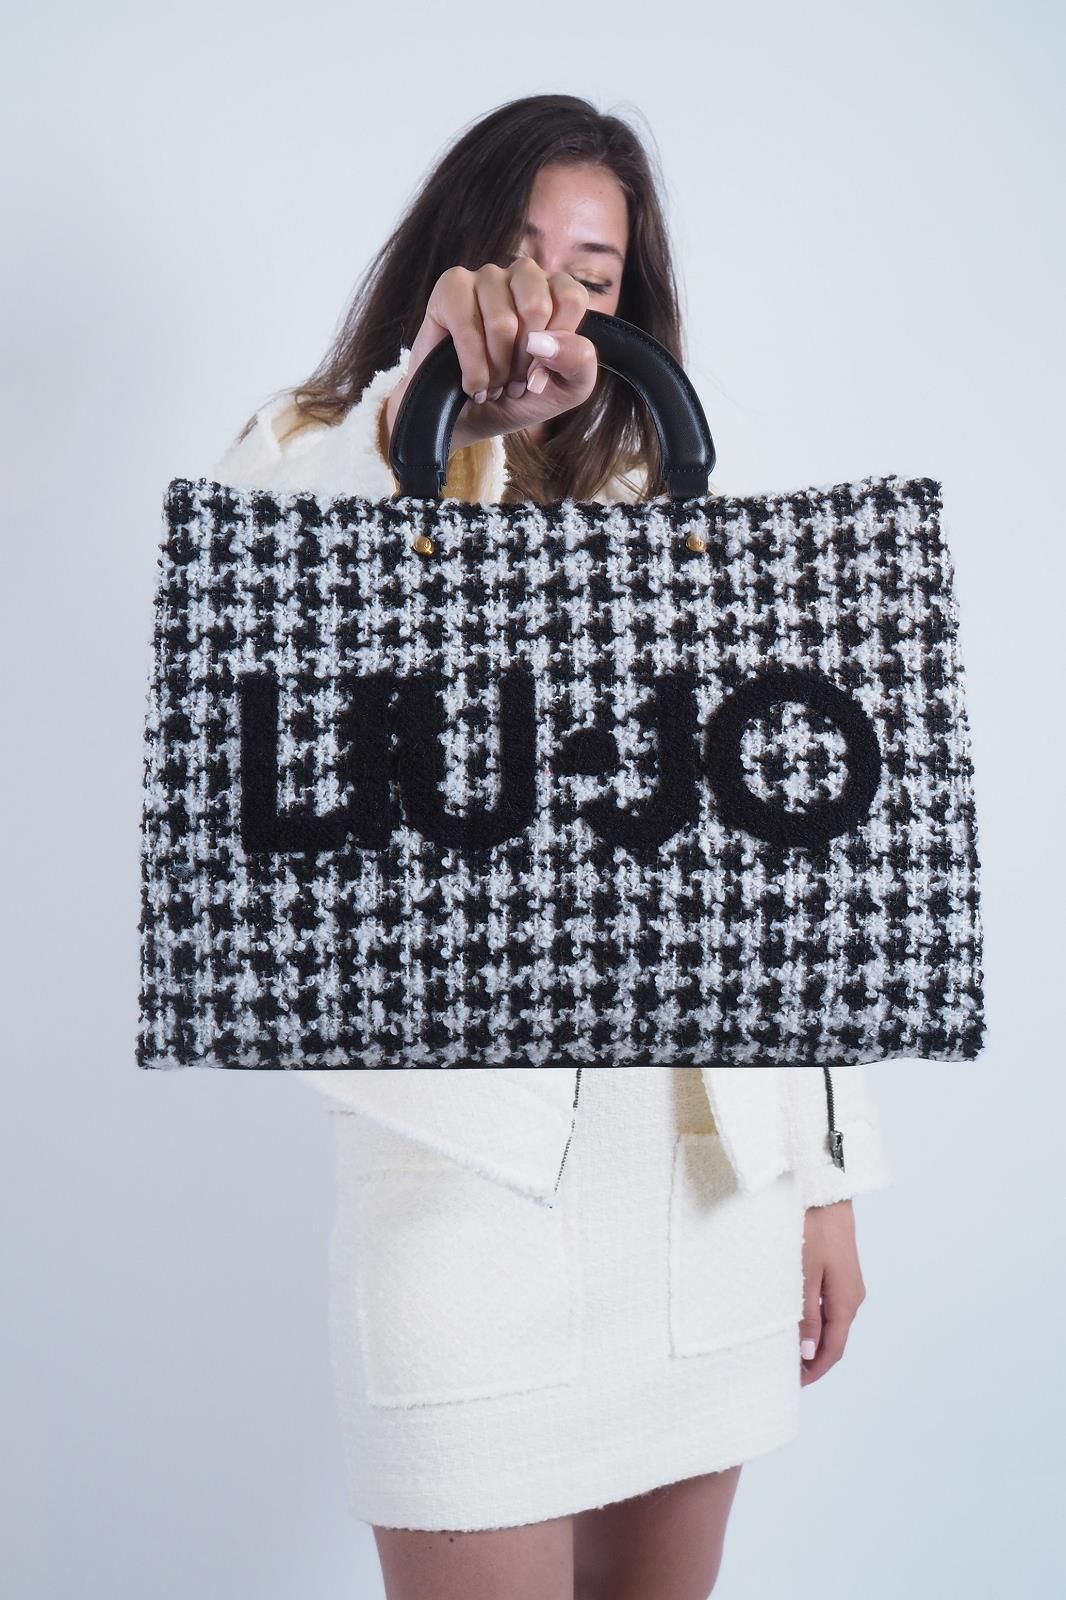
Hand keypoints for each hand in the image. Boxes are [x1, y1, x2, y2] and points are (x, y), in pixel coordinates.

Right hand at [383, 258, 600, 456]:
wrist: (475, 420)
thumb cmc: (522, 396)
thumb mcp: (568, 388)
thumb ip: (578, 361)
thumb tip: (546, 342)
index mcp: (558, 291)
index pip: (570, 299)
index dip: (556, 348)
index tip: (542, 371)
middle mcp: (523, 276)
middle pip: (536, 307)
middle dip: (525, 360)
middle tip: (515, 379)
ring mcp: (485, 277)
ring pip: (501, 322)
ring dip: (498, 369)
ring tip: (494, 382)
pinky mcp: (450, 288)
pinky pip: (466, 327)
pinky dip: (473, 369)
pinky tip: (473, 382)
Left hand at [797, 1198, 866, 1384]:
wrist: (825, 1186)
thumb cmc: (812, 1226)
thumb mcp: (804, 1274)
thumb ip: (806, 1315)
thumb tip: (808, 1353)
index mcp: (847, 1302)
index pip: (833, 1350)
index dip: (813, 1371)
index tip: (791, 1383)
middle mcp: (852, 1296)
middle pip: (833, 1339)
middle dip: (810, 1358)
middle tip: (782, 1370)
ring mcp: (846, 1282)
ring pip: (829, 1322)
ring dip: (810, 1338)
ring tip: (783, 1348)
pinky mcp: (838, 1269)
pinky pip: (826, 1304)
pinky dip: (811, 1318)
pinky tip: (793, 1317)